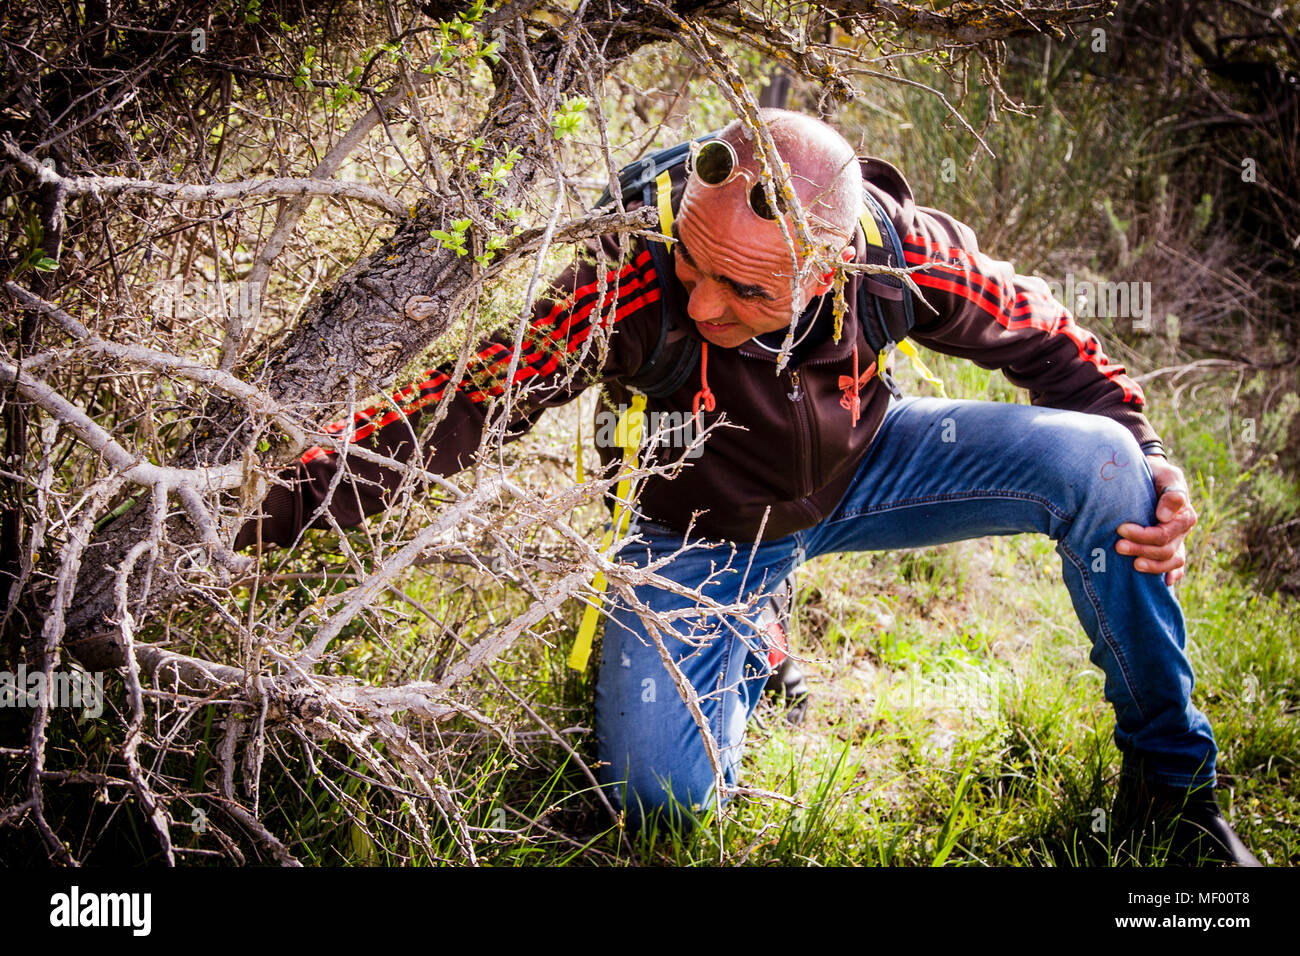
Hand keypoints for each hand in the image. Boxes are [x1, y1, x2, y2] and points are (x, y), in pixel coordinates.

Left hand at [1116, 456, 1196, 585]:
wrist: (1148, 474)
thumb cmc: (1155, 473)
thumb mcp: (1165, 475)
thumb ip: (1171, 492)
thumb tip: (1165, 516)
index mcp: (1183, 514)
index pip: (1165, 533)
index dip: (1143, 535)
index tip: (1121, 529)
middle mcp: (1182, 530)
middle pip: (1165, 549)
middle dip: (1141, 549)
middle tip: (1118, 546)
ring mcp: (1178, 541)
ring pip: (1171, 561)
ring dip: (1153, 566)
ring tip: (1133, 566)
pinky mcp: (1170, 547)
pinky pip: (1176, 566)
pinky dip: (1172, 576)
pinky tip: (1163, 584)